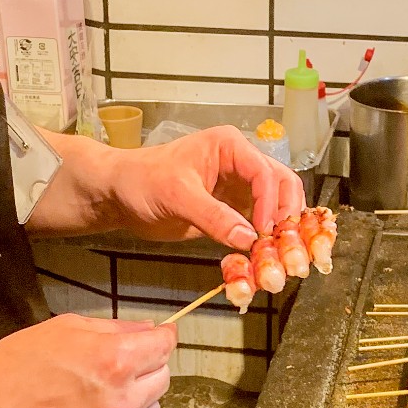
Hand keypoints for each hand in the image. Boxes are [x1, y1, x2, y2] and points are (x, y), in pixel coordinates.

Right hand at [0, 313, 174, 407]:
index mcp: (116, 361)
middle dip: (150, 366)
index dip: (164, 337)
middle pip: (163, 379)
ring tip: (107, 390)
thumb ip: (116, 329)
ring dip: (139, 397)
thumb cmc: (23, 360)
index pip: (165, 347)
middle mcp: (122, 401)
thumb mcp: (69, 328)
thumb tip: (149, 331)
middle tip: (125, 361)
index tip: (161, 335)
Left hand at [105, 125, 305, 248]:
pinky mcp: (231, 212)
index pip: (265, 173)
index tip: (263, 232)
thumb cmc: (142, 181)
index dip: (270, 203)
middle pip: (282, 187)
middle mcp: (241, 165)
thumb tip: (248, 239)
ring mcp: (238, 190)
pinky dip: (263, 244)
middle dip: (287, 216)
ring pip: (275, 208)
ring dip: (280, 232)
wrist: (120, 195)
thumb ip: (213, 216)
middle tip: (285, 246)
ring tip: (279, 257)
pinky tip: (263, 260)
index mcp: (230, 147)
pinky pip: (256, 227)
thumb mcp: (177, 195)